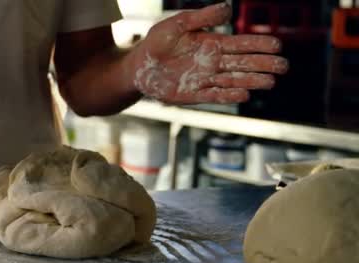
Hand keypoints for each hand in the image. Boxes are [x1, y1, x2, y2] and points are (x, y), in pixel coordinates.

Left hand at [132, 3, 287, 104]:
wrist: (137, 67)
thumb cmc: (156, 43)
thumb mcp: (177, 24)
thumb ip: (201, 17)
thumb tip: (228, 7)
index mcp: (211, 44)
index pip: (240, 44)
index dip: (258, 45)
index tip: (277, 45)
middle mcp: (212, 63)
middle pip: (242, 64)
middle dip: (263, 65)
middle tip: (283, 66)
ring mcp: (204, 79)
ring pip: (233, 81)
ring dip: (251, 81)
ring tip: (270, 82)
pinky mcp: (193, 94)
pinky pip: (214, 95)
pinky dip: (228, 95)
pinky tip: (244, 95)